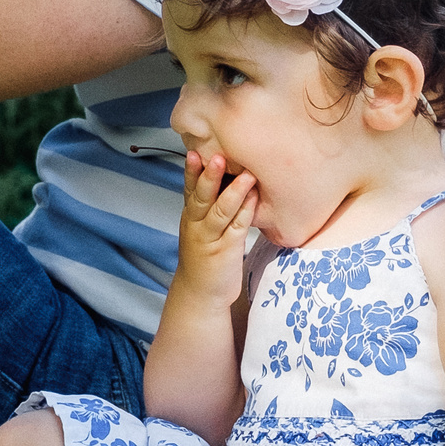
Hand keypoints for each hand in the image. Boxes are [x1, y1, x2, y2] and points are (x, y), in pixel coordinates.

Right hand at [175, 152, 256, 308]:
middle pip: (202, 197)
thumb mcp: (200, 227)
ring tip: (247, 175)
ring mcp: (211, 239)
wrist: (201, 294)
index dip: (191, 171)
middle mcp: (197, 225)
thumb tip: (227, 173)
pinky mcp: (227, 251)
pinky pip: (237, 228)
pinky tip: (255, 198)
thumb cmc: (204, 255)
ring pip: (221, 212)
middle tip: (218, 156)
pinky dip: (246, 212)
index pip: (189, 189)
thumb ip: (208, 204)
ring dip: (234, 192)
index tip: (194, 151)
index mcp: (190, 216)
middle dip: (210, 176)